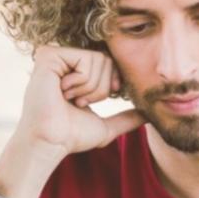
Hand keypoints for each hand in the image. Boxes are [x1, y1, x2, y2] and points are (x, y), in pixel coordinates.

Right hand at [14, 46, 144, 160]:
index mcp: (73, 70)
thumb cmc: (71, 136)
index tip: (89, 102)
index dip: (110, 85)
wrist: (51, 142)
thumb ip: (125, 118)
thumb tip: (149, 116)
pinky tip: (61, 92)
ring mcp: (54, 55)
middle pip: (107, 60)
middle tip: (77, 102)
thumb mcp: (104, 126)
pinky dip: (81, 82)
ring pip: (99, 60)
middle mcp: (63, 59)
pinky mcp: (49, 55)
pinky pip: (86, 59)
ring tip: (68, 99)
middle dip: (99, 89)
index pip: (109, 64)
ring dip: (89, 88)